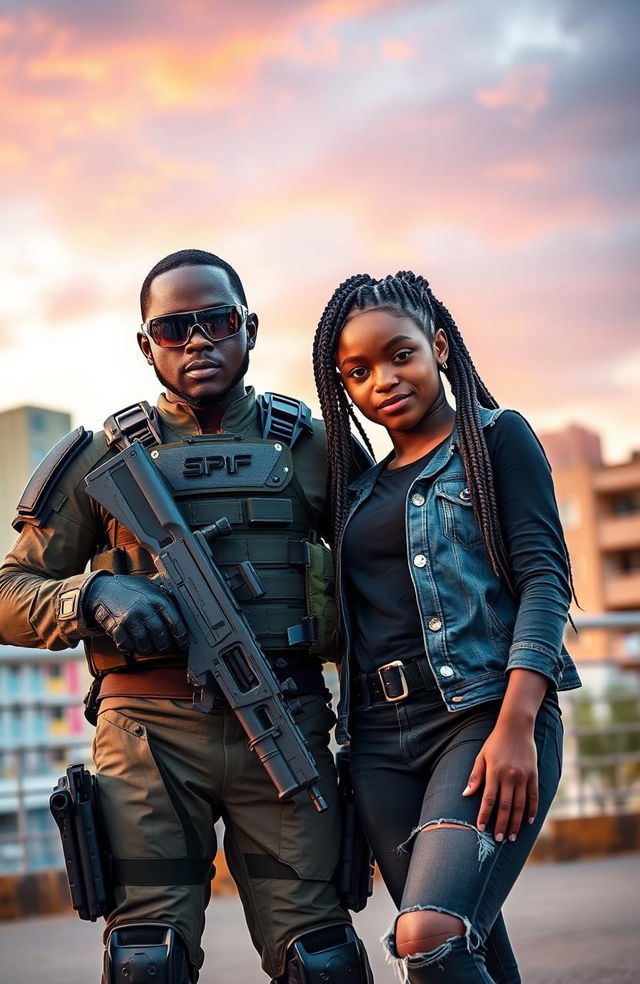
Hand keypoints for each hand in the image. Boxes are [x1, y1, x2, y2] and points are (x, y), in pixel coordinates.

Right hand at [82, 574, 188, 654]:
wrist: (103, 589)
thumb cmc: (130, 589)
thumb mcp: (150, 586)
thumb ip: (165, 595)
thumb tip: (184, 603)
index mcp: (157, 599)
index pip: (175, 622)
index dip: (181, 636)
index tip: (182, 643)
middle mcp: (144, 609)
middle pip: (161, 637)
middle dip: (165, 646)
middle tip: (165, 648)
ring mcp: (129, 619)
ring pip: (145, 645)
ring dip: (149, 649)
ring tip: (150, 647)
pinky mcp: (116, 627)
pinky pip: (128, 646)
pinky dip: (131, 648)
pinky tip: (133, 644)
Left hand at [462, 720, 538, 842]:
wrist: (516, 727)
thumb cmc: (495, 742)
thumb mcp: (481, 756)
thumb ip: (475, 776)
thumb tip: (466, 794)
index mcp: (494, 772)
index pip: (488, 799)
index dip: (484, 814)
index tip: (481, 828)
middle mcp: (510, 776)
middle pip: (505, 806)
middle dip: (501, 824)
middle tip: (499, 839)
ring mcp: (524, 776)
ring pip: (520, 805)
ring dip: (516, 822)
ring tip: (512, 836)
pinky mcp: (534, 775)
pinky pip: (534, 796)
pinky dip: (532, 810)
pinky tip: (528, 821)